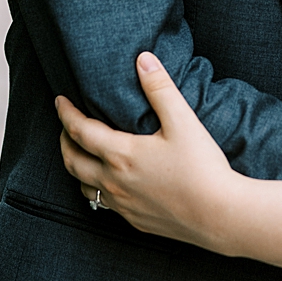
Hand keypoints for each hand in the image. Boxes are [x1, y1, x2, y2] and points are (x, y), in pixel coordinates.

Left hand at [54, 53, 237, 251]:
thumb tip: (143, 59)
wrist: (222, 216)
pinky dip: (97, 190)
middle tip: (65, 127)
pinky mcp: (136, 221)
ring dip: (77, 168)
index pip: (79, 130)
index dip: (65, 113)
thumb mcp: (183, 122)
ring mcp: (123, 205)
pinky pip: (104, 205)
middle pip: (72, 160)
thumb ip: (160, 89)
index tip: (59, 101)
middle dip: (64, 141)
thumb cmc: (204, 168)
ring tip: (82, 154)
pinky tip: (109, 184)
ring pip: (84, 187)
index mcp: (121, 154)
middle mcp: (114, 182)